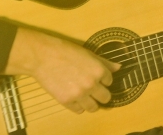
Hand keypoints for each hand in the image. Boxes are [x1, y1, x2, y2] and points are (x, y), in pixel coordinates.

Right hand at [5, 28, 120, 113]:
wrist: (43, 56)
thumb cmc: (65, 51)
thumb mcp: (88, 53)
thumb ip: (104, 62)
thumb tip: (119, 67)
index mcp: (98, 71)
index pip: (110, 81)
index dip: (103, 79)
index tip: (96, 77)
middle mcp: (91, 84)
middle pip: (106, 98)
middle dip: (101, 94)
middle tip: (94, 90)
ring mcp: (79, 94)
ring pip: (94, 108)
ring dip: (91, 103)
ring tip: (86, 96)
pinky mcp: (67, 101)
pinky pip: (79, 110)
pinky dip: (78, 106)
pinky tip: (74, 97)